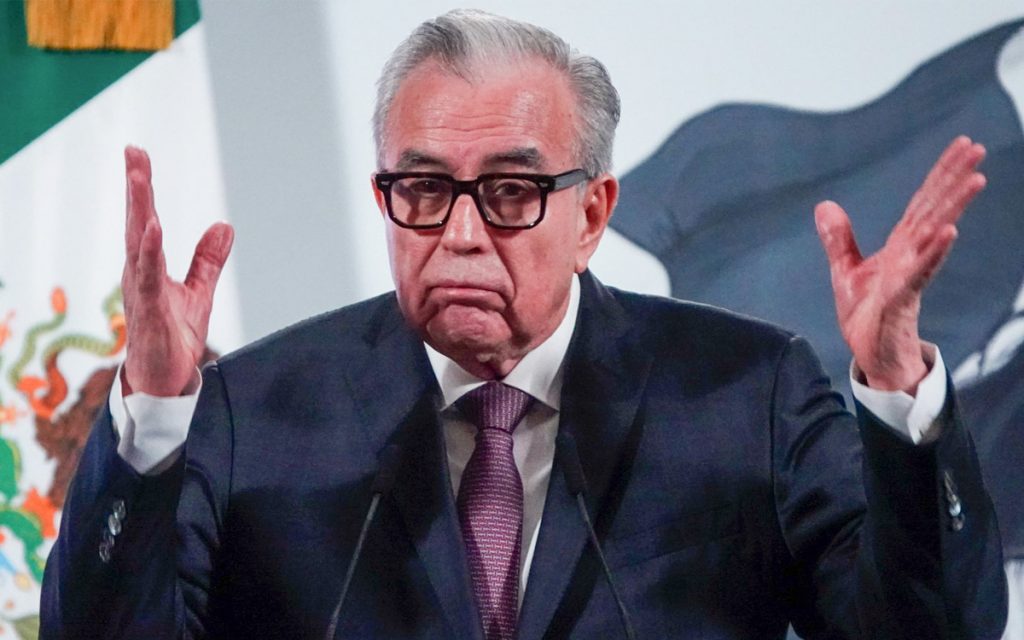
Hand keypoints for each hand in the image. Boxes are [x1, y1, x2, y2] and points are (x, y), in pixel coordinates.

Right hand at [121, 146, 233, 396]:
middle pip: (137, 223)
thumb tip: (223, 226)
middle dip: (136, 188)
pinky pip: (147, 278)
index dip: (142, 190)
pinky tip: (154, 228)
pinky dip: (150, 252)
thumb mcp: (198, 293)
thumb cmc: (173, 339)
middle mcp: (139, 274)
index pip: (145, 221)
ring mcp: (141, 292)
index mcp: (148, 267)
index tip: (138, 156)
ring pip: (138, 244)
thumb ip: (207, 260)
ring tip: (140, 178)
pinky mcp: (148, 312)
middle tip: (134, 151)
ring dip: (140, 210)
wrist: (164, 384)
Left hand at [814, 136, 985, 392]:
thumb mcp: (846, 270)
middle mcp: (911, 254)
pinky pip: (919, 272)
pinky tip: (948, 232)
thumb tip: (825, 205)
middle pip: (934, 209)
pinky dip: (933, 252)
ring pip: (934, 235)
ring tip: (975, 180)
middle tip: (978, 148)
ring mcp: (909, 274)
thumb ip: (839, 238)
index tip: (963, 143)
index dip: (941, 172)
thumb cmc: (867, 314)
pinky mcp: (900, 297)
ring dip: (954, 208)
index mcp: (900, 245)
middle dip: (955, 179)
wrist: (869, 354)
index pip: (923, 201)